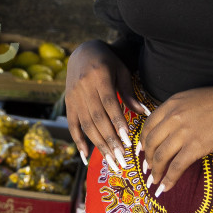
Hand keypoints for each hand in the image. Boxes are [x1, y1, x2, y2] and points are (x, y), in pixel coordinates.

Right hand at [62, 40, 134, 162]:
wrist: (82, 52)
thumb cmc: (107, 61)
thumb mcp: (121, 71)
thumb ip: (129, 92)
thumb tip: (144, 112)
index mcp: (99, 77)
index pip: (109, 104)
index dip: (117, 122)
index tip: (127, 141)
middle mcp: (83, 87)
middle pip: (97, 118)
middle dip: (110, 140)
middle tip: (121, 159)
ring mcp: (73, 96)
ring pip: (86, 125)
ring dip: (98, 145)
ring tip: (112, 161)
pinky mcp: (68, 103)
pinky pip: (72, 125)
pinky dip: (78, 141)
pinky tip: (86, 157)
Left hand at [140, 86, 212, 195]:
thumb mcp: (193, 99)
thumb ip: (178, 112)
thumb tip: (170, 130)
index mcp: (171, 103)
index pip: (148, 125)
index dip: (142, 141)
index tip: (142, 151)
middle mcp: (173, 117)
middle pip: (151, 142)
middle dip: (147, 159)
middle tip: (148, 170)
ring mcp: (184, 132)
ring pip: (160, 156)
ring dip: (156, 172)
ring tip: (155, 181)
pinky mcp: (196, 146)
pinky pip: (176, 167)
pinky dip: (169, 180)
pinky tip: (166, 187)